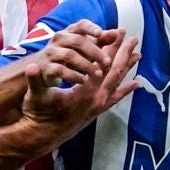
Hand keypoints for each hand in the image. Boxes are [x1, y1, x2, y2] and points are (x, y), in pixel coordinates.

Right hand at [22, 20, 117, 92]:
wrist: (41, 68)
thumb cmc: (67, 54)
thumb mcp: (84, 46)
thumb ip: (101, 40)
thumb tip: (120, 32)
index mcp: (70, 31)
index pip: (81, 25)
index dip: (90, 28)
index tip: (101, 33)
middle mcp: (59, 38)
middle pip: (78, 41)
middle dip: (95, 52)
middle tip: (108, 63)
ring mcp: (52, 52)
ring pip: (70, 55)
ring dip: (86, 65)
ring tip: (98, 74)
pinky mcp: (47, 67)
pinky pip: (60, 70)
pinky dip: (73, 75)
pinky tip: (83, 80)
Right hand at [23, 32, 139, 134]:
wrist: (42, 136)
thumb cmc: (38, 114)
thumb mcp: (35, 95)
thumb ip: (35, 80)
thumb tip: (31, 68)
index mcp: (84, 92)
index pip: (103, 66)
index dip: (111, 48)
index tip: (118, 32)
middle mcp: (96, 99)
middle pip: (116, 73)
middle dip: (124, 54)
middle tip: (134, 38)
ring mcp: (98, 107)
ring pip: (119, 83)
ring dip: (128, 68)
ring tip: (138, 55)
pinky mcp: (97, 112)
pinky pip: (116, 97)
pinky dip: (126, 88)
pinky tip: (135, 84)